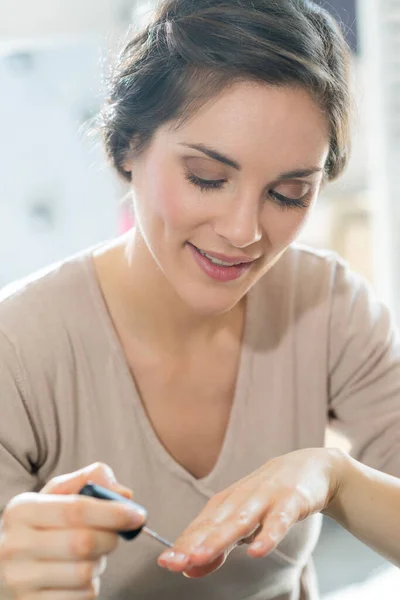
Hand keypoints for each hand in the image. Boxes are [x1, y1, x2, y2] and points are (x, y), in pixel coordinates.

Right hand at [0, 462, 143, 598]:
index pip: (76, 510)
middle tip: (113, 535)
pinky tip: (78, 577)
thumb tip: (124, 494)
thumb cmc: (39, 525)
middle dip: (110, 538)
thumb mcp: (54, 495)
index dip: (113, 512)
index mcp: (22, 510)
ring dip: (100, 563)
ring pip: (84, 573)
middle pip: (83, 543)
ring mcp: (20, 581)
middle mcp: (15, 546)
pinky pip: (81, 598)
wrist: (4, 566)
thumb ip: (89, 480)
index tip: (138, 515)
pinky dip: (90, 586)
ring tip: (90, 555)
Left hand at [158, 448, 343, 577]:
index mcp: (226, 504)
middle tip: (172, 561)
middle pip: (214, 524)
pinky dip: (268, 535)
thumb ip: (218, 547)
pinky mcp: (291, 501)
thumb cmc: (269, 496)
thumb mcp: (243, 522)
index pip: (200, 527)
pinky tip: (257, 552)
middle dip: (192, 543)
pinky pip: (278, 521)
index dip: (182, 545)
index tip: (164, 562)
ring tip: (199, 556)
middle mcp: (241, 500)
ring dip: (219, 539)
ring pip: (240, 522)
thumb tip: (189, 569)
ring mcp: (265, 499)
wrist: (311, 466)